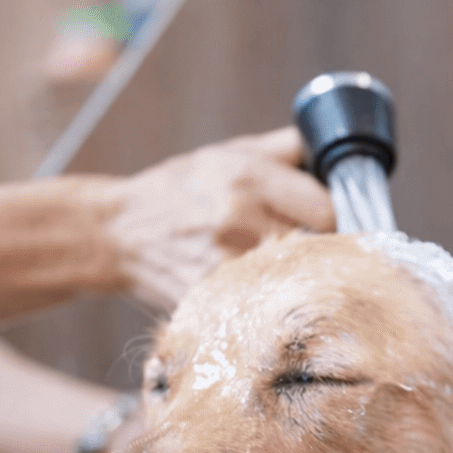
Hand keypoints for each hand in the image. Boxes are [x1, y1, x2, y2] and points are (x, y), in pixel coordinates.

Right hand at [104, 127, 334, 308]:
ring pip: (293, 282)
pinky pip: (261, 305)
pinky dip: (267, 302)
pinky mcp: (212, 298)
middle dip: (321, 253)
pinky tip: (258, 293)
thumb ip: (284, 149)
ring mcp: (224, 262)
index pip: (327, 209)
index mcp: (248, 177)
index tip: (327, 226)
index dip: (334, 220)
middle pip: (316, 249)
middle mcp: (238, 218)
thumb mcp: (228, 153)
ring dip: (297, 281)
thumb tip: (332, 147)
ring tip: (284, 273)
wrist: (118, 231)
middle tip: (312, 253)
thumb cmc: (179, 190)